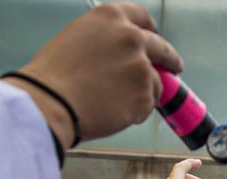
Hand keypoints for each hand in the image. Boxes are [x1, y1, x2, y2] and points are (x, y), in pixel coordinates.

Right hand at [11, 3, 183, 144]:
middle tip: (175, 68)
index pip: (142, 16)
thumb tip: (126, 56)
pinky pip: (148, 105)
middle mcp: (131, 36)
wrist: (51, 102)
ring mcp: (141, 66)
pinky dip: (136, 111)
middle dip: (170, 60)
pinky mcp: (145, 94)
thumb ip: (106, 42)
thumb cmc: (54, 76)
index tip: (157, 36)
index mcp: (110, 17)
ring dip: (142, 93)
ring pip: (156, 83)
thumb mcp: (78, 39)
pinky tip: (112, 112)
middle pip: (162, 49)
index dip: (152, 29)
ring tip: (112, 102)